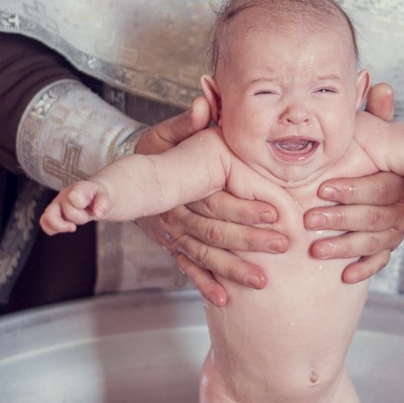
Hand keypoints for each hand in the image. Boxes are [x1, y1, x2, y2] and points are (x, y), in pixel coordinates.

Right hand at [40, 180, 105, 234]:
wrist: (91, 195)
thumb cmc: (96, 195)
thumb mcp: (104, 196)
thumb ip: (103, 202)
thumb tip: (98, 213)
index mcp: (78, 188)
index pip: (74, 196)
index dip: (81, 204)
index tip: (89, 206)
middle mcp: (64, 195)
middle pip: (68, 212)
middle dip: (81, 218)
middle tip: (87, 215)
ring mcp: (57, 204)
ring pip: (48, 217)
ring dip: (62, 226)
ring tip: (72, 227)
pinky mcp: (52, 212)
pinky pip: (44, 222)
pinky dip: (52, 229)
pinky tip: (65, 227)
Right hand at [135, 97, 287, 306]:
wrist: (122, 180)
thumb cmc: (155, 152)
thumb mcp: (165, 133)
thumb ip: (187, 122)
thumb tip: (204, 102)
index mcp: (179, 187)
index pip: (214, 200)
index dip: (243, 207)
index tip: (274, 213)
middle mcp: (174, 215)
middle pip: (213, 231)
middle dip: (248, 240)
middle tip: (281, 246)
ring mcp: (171, 235)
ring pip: (204, 255)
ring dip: (232, 270)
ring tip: (263, 281)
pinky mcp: (170, 247)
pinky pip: (187, 268)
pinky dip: (204, 285)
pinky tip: (224, 301)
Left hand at [302, 82, 403, 283]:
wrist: (352, 187)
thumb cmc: (356, 153)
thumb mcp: (362, 131)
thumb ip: (372, 113)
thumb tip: (379, 83)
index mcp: (399, 177)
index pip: (380, 188)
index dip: (352, 189)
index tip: (321, 189)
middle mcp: (403, 204)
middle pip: (376, 218)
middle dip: (341, 220)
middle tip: (309, 221)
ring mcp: (395, 228)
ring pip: (375, 243)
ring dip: (345, 248)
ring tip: (315, 250)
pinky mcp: (385, 248)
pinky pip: (379, 262)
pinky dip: (363, 269)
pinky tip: (344, 276)